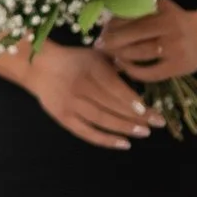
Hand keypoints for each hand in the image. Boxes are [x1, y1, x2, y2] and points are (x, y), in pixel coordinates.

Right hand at [26, 44, 162, 150]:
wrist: (39, 67)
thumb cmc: (74, 60)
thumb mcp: (96, 54)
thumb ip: (117, 63)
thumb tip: (141, 72)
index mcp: (90, 67)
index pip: (113, 87)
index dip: (131, 100)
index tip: (148, 110)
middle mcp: (80, 86)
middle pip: (111, 105)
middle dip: (136, 116)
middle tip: (157, 123)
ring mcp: (70, 104)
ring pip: (101, 120)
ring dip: (124, 128)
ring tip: (144, 132)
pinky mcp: (63, 118)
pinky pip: (86, 132)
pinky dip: (105, 140)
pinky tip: (123, 143)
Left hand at [97, 0, 196, 84]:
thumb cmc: (177, 20)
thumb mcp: (163, 7)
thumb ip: (140, 6)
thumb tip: (109, 12)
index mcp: (164, 15)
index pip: (132, 20)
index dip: (113, 27)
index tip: (101, 30)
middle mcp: (170, 32)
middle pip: (132, 38)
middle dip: (112, 42)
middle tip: (98, 45)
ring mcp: (174, 52)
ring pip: (139, 56)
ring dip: (120, 56)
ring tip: (110, 55)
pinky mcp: (177, 69)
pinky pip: (150, 74)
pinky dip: (133, 71)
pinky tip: (124, 67)